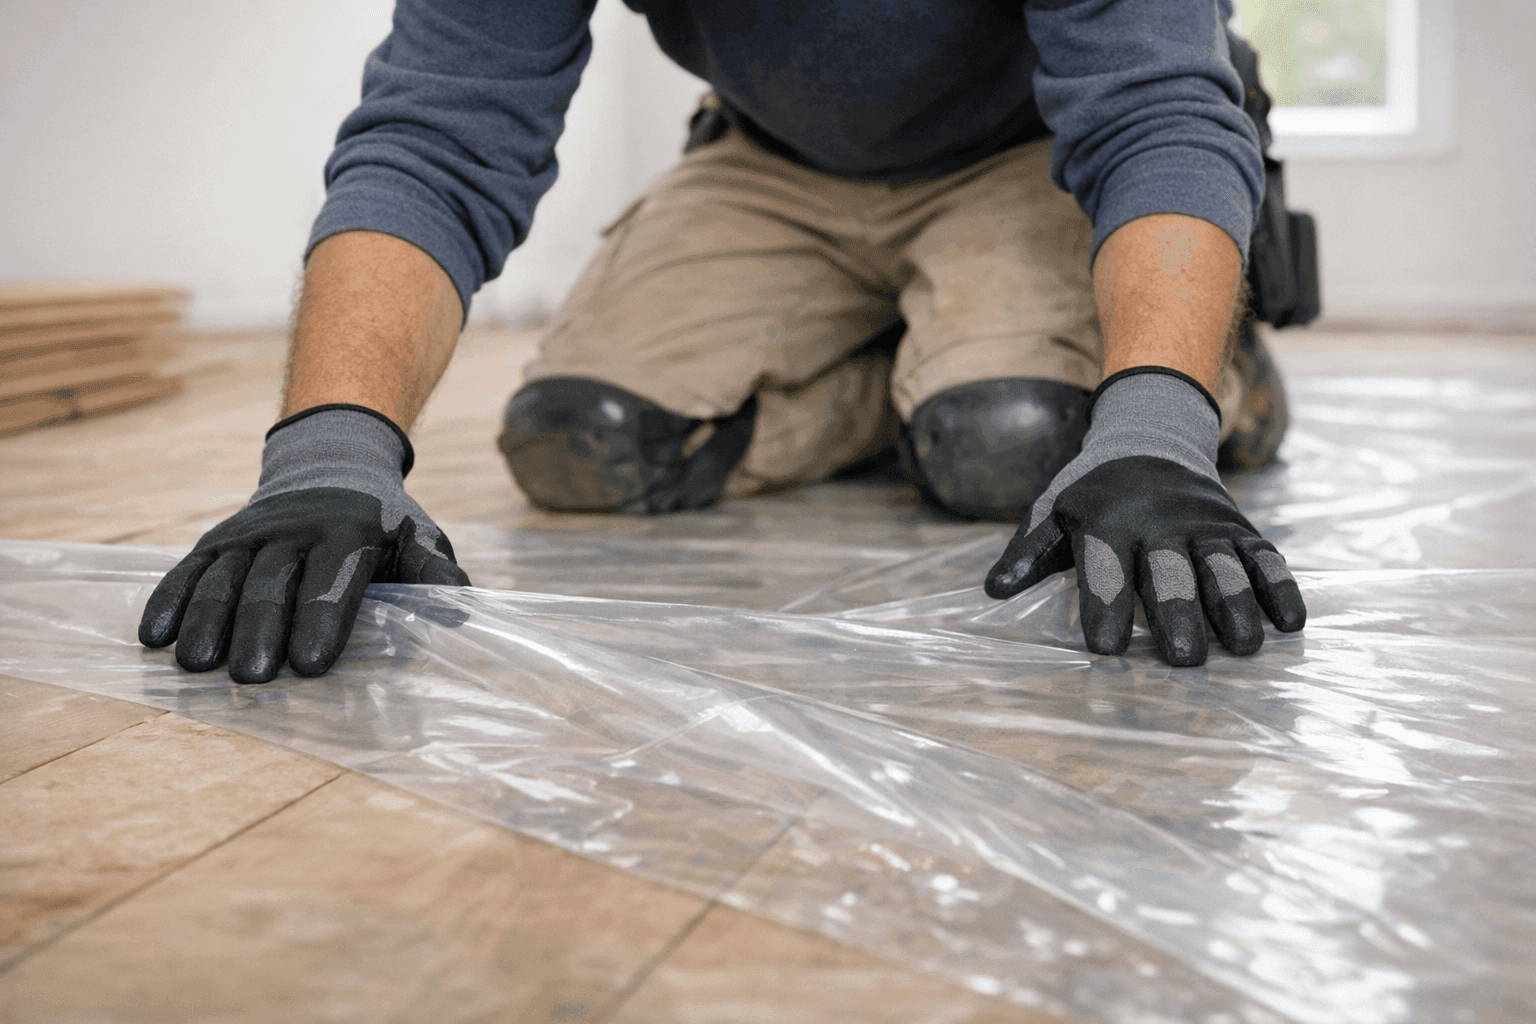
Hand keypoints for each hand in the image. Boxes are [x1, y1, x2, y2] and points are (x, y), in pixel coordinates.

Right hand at [138, 405, 469, 682]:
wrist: (332, 463)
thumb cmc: (384, 522)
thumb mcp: (419, 539)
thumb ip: (434, 575)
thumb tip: (461, 611)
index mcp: (348, 531)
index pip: (332, 580)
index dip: (320, 621)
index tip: (309, 664)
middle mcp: (294, 529)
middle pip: (272, 583)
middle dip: (261, 630)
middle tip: (253, 678)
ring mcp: (251, 533)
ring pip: (225, 578)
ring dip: (209, 621)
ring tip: (199, 665)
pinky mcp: (218, 540)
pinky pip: (189, 569)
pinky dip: (170, 600)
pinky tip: (155, 636)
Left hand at [984, 370, 1304, 665]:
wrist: (1151, 437)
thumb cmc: (1091, 493)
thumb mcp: (1052, 511)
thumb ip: (1029, 552)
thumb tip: (994, 591)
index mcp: (1108, 522)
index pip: (1105, 569)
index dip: (1105, 609)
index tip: (1105, 650)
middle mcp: (1160, 522)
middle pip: (1171, 573)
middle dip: (1178, 615)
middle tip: (1184, 661)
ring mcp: (1205, 524)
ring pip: (1223, 567)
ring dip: (1235, 607)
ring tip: (1241, 647)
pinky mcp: (1240, 528)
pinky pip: (1265, 557)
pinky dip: (1281, 587)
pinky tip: (1290, 623)